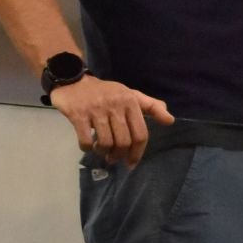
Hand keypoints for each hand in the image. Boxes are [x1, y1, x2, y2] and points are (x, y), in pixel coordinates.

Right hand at [49, 75, 173, 166]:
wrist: (72, 80)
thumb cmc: (104, 91)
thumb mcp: (129, 94)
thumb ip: (150, 107)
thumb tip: (170, 121)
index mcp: (130, 101)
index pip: (140, 134)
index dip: (138, 153)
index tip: (131, 163)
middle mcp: (115, 105)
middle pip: (124, 141)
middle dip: (119, 155)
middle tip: (113, 158)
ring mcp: (96, 110)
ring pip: (106, 142)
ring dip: (103, 152)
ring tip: (101, 151)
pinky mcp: (78, 114)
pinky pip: (86, 140)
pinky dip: (87, 148)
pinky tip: (88, 146)